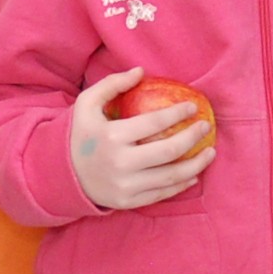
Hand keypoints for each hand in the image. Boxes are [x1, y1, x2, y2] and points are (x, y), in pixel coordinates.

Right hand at [68, 66, 214, 211]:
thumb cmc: (80, 135)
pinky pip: (162, 194)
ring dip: (196, 164)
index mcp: (112, 136)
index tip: (193, 108)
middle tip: (206, 127)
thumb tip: (141, 71)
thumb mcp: (86, 105)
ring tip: (210, 152)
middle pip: (168, 151)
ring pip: (171, 176)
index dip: (178, 113)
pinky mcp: (128, 201)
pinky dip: (182, 185)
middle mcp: (120, 163)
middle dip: (193, 138)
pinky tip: (194, 174)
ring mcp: (125, 185)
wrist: (62, 175)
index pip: (154, 123)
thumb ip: (112, 84)